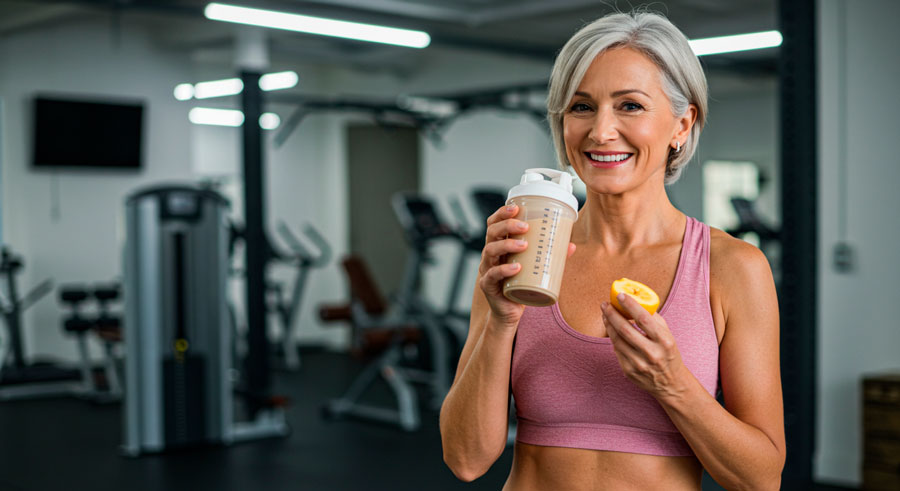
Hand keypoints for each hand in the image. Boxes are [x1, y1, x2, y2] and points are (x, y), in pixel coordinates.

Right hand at [478, 204, 575, 328]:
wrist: (509, 311)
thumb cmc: (521, 285)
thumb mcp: (535, 267)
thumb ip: (552, 256)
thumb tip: (571, 245)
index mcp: (499, 245)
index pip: (494, 223)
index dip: (502, 213)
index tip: (516, 207)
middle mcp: (491, 255)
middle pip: (491, 232)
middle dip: (506, 224)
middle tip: (524, 225)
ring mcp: (487, 269)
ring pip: (490, 251)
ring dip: (507, 244)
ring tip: (524, 244)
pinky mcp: (488, 285)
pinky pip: (492, 275)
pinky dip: (503, 270)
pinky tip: (516, 268)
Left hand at [601, 293, 688, 400]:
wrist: (671, 383)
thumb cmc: (668, 353)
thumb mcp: (668, 335)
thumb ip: (654, 319)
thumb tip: (636, 301)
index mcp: (664, 341)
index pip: (644, 319)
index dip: (630, 305)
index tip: (620, 295)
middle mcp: (652, 353)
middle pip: (625, 329)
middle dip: (612, 314)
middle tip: (605, 304)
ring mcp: (639, 364)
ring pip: (617, 340)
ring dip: (608, 325)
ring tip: (605, 315)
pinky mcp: (629, 371)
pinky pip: (616, 351)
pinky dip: (613, 338)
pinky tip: (611, 330)